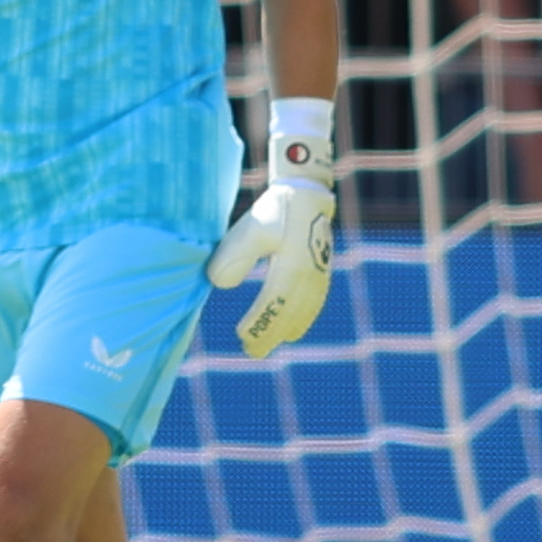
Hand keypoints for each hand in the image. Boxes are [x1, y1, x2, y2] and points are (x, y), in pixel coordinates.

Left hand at [208, 118, 336, 358]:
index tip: (241, 337)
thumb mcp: (250, 227)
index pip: (274, 305)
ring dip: (287, 329)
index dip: (258, 324)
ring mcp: (320, 274)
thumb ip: (234, 255)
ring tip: (270, 342)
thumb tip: (219, 285)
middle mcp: (310, 275)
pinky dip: (303, 319)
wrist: (306, 191)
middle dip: (270, 334)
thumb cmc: (274, 209)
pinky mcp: (322, 271)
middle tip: (251, 351)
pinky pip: (314, 303)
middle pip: (290, 314)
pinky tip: (293, 329)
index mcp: (292, 266)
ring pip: (304, 311)